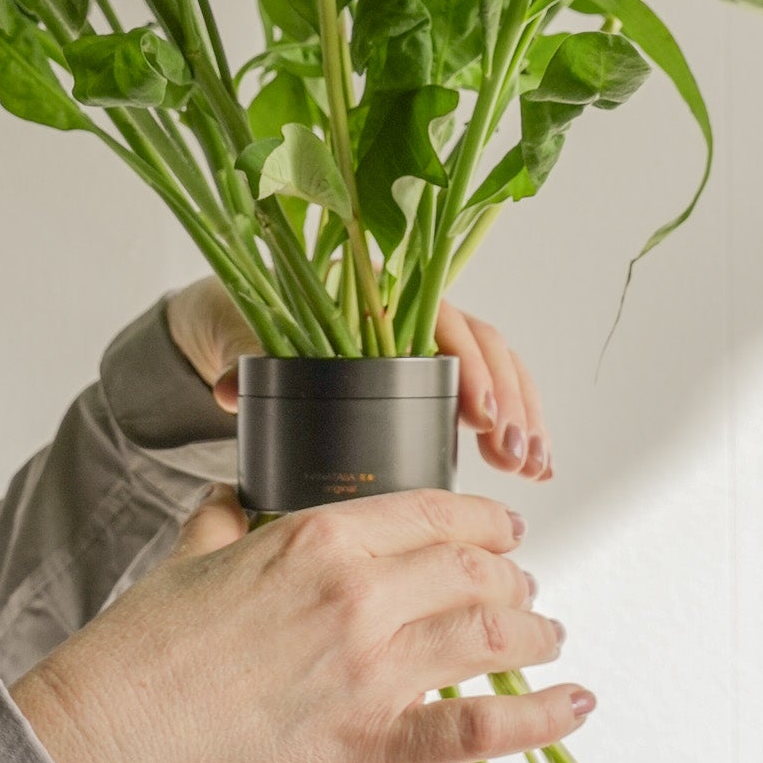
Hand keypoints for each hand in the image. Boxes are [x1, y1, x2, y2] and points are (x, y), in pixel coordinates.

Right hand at [9, 487, 591, 762]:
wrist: (118, 735)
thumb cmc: (146, 648)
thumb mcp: (191, 553)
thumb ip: (226, 518)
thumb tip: (234, 498)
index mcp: (320, 539)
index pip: (434, 512)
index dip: (484, 519)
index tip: (504, 529)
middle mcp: (360, 595)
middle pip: (472, 570)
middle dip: (512, 577)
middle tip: (526, 587)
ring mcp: (373, 671)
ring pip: (490, 636)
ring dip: (533, 632)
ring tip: (550, 636)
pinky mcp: (377, 748)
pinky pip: (481, 727)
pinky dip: (540, 716)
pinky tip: (574, 703)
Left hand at [167, 276, 552, 479]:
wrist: (242, 321)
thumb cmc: (247, 322)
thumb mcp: (247, 337)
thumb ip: (246, 361)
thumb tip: (232, 387)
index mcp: (379, 295)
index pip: (445, 322)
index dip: (470, 367)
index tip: (479, 416)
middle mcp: (416, 313)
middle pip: (486, 347)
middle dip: (509, 403)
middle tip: (514, 456)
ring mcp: (432, 345)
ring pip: (499, 370)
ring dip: (522, 418)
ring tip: (531, 467)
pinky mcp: (436, 377)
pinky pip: (490, 394)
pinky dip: (514, 426)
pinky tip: (529, 463)